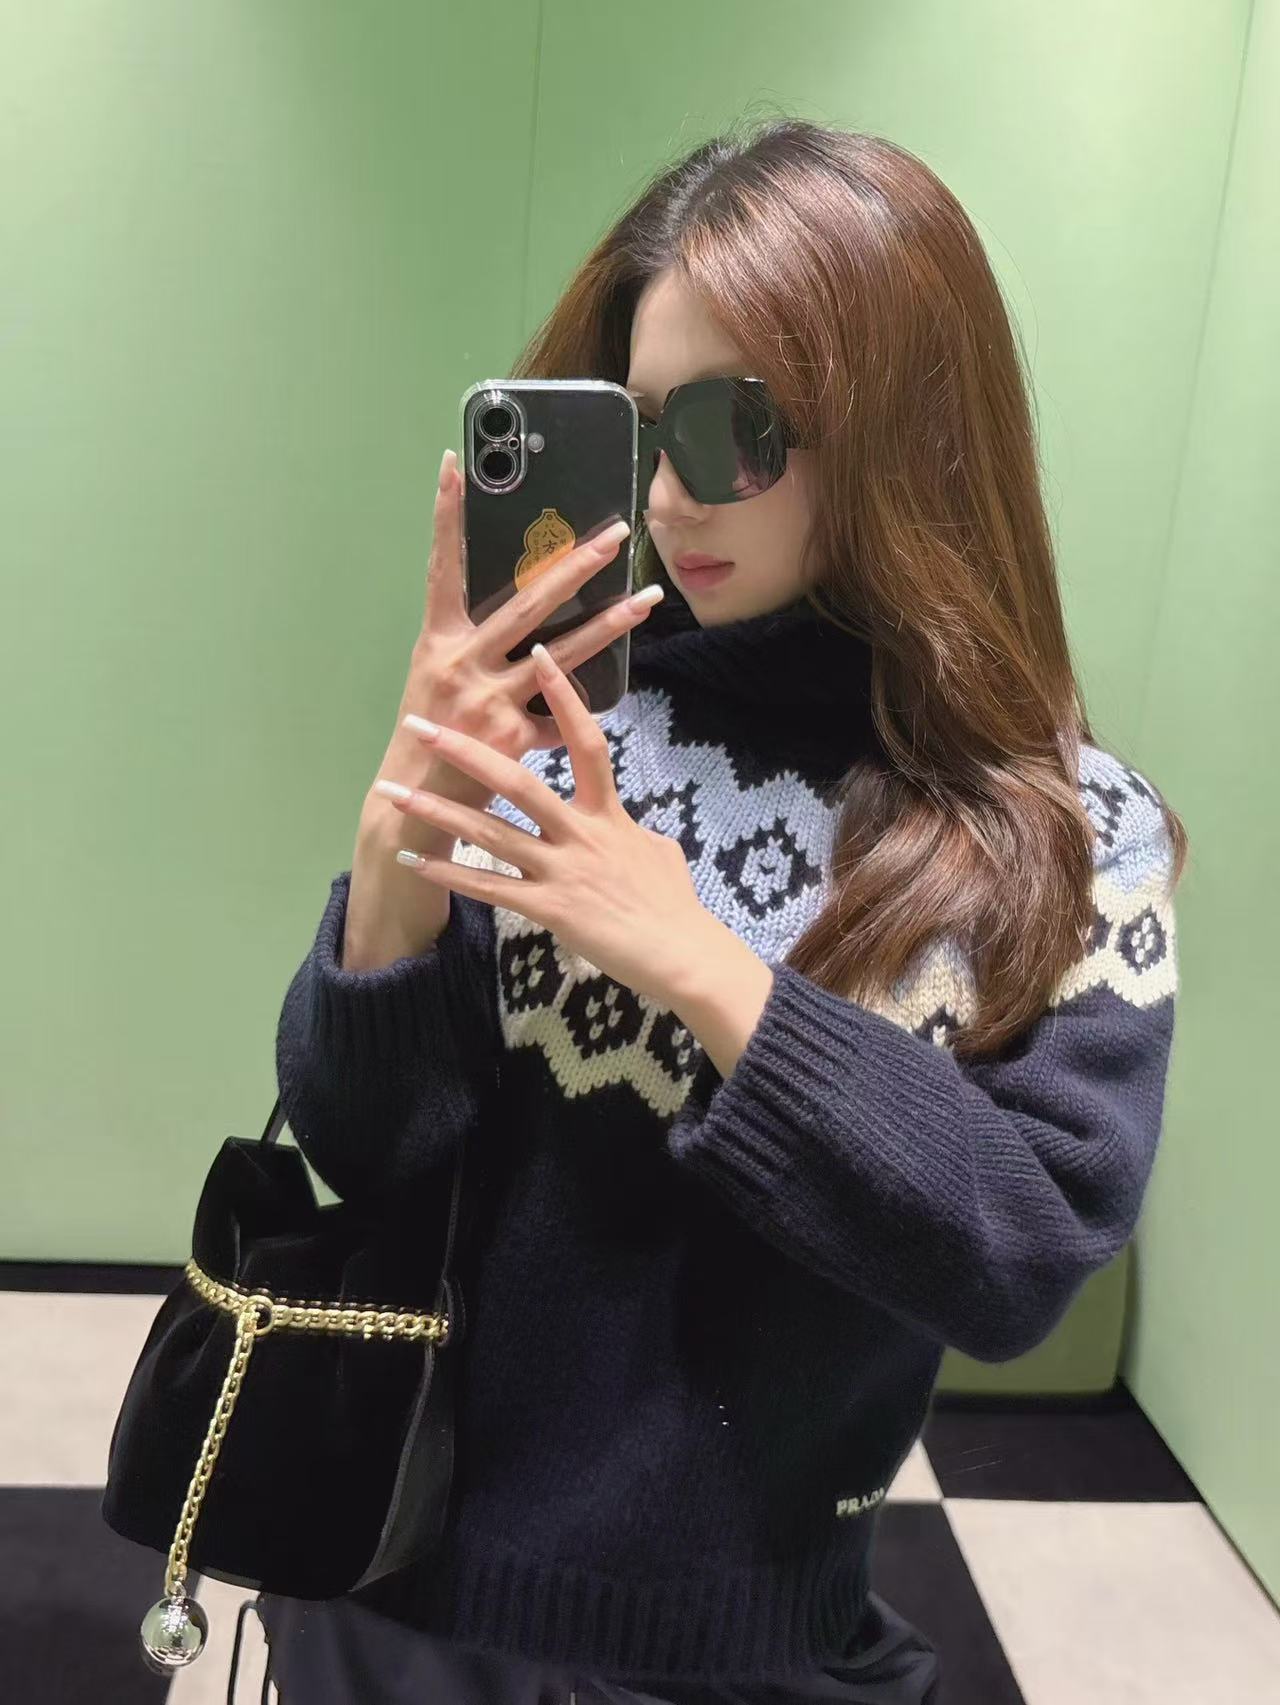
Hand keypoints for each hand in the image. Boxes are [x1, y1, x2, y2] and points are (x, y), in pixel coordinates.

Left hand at [375, 639, 721, 1007]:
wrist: (682, 953)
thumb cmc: (675, 905)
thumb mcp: (660, 852)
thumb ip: (632, 832)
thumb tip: (632, 828)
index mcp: (608, 814)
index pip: (587, 742)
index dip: (563, 696)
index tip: (538, 653)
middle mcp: (580, 833)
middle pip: (517, 781)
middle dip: (465, 752)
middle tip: (420, 726)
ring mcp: (561, 870)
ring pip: (490, 833)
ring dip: (437, 812)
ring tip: (393, 794)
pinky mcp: (548, 909)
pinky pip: (489, 888)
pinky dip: (449, 873)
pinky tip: (414, 861)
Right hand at [380, 446, 661, 821]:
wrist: (416, 802)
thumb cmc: (432, 733)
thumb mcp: (440, 678)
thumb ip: (476, 646)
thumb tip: (528, 613)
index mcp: (439, 640)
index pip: (442, 566)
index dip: (446, 516)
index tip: (454, 464)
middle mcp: (463, 663)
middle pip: (529, 604)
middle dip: (576, 565)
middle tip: (615, 535)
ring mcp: (490, 700)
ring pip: (562, 655)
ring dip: (610, 625)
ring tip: (647, 599)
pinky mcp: (515, 737)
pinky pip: (563, 715)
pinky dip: (581, 707)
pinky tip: (611, 694)